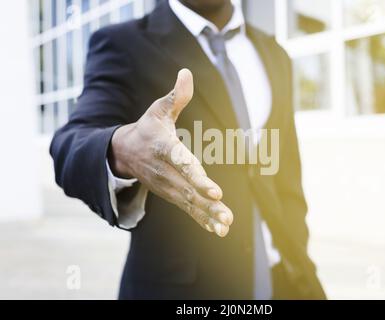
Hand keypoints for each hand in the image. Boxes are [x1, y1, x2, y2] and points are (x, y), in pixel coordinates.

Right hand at [109, 69, 232, 236]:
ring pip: (190, 203)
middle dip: (208, 203)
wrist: (124, 153)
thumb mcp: (158, 110)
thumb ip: (175, 96)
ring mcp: (167, 186)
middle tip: (226, 215)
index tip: (214, 190)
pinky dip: (203, 220)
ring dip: (208, 215)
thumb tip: (186, 73)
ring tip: (226, 225)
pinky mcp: (171, 194)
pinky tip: (220, 230)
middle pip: (189, 189)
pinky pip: (188, 209)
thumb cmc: (147, 128)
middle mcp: (165, 172)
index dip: (197, 177)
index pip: (181, 163)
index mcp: (164, 149)